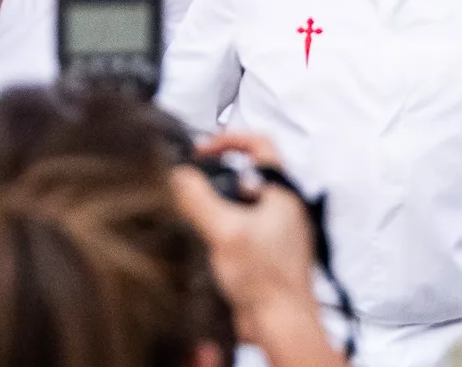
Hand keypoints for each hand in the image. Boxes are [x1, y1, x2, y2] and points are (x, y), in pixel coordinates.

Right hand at [169, 131, 321, 341]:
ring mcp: (276, 231)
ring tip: (196, 214)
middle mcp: (283, 207)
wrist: (280, 323)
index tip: (202, 150)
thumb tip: (178, 176)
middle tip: (192, 182)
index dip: (229, 139)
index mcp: (283, 192)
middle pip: (246, 173)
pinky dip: (221, 228)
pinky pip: (240, 228)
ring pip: (241, 202)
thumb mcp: (224, 230)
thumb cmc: (268, 280)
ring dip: (217, 204)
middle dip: (217, 176)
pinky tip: (205, 241)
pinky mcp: (265, 253)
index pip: (260, 144)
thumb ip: (198, 198)